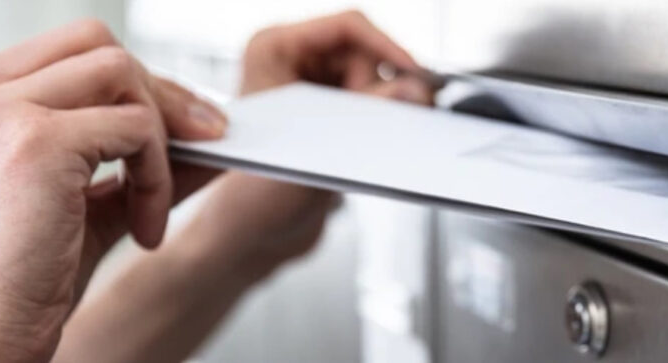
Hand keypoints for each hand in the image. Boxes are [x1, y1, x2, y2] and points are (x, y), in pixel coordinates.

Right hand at [0, 20, 226, 361]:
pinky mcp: (33, 143)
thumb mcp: (74, 210)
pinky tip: (143, 232)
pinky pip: (136, 129)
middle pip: (98, 47)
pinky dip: (156, 178)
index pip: (68, 52)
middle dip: (159, 94)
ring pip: (122, 75)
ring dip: (160, 139)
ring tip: (152, 209)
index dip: (131, 83)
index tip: (178, 124)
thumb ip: (131, 166)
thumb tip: (203, 140)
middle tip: (203, 141)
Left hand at [194, 10, 436, 275]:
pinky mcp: (330, 114)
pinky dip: (379, 125)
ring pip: (376, 82)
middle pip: (366, 55)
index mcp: (273, 49)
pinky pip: (374, 106)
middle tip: (378, 126)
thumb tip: (414, 88)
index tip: (416, 77)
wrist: (251, 239)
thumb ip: (370, 112)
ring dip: (378, 113)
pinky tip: (357, 150)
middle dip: (379, 91)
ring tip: (353, 145)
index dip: (389, 48)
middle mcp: (292, 61)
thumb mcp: (319, 148)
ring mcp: (312, 86)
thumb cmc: (256, 197)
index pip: (347, 27)